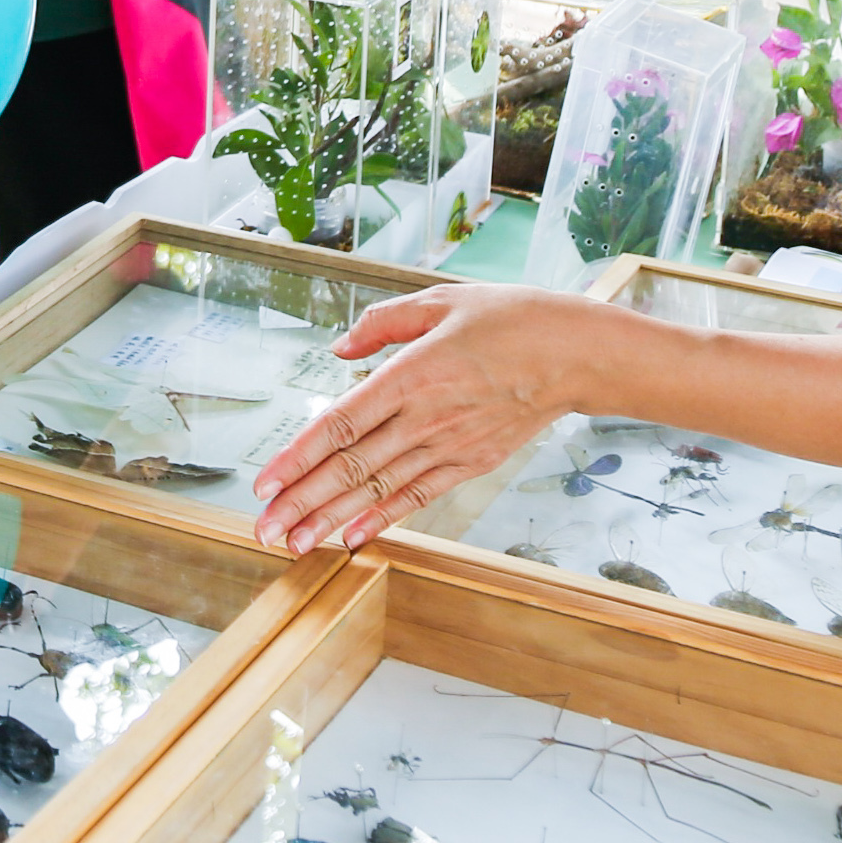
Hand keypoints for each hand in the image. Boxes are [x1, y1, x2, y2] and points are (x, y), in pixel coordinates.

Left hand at [250, 284, 608, 552]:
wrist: (577, 354)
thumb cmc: (510, 319)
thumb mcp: (440, 300)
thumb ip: (381, 324)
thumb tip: (338, 349)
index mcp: (411, 374)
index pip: (340, 425)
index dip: (298, 458)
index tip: (265, 484)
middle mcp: (425, 418)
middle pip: (351, 468)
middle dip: (303, 503)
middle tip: (264, 530)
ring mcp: (450, 446)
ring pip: (379, 490)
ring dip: (333, 519)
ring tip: (295, 542)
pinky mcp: (472, 462)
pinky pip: (418, 496)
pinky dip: (383, 519)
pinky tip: (353, 537)